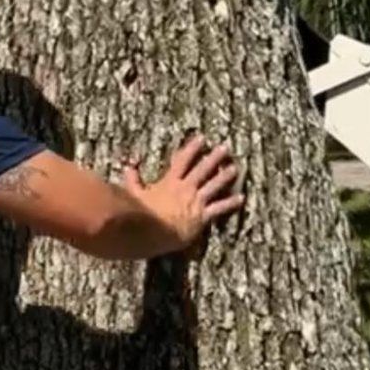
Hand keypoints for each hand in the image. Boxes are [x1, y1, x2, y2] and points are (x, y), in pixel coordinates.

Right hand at [122, 136, 243, 252]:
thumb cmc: (141, 214)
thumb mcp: (134, 193)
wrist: (153, 231)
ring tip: (235, 168)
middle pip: (203, 169)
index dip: (193, 148)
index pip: (183, 160)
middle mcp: (186, 188)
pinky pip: (219, 208)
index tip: (202, 138)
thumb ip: (132, 178)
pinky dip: (230, 203)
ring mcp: (196, 202)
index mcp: (170, 181)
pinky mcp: (202, 216)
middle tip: (225, 147)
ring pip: (214, 185)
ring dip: (225, 176)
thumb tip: (128, 165)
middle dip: (214, 157)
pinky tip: (241, 197)